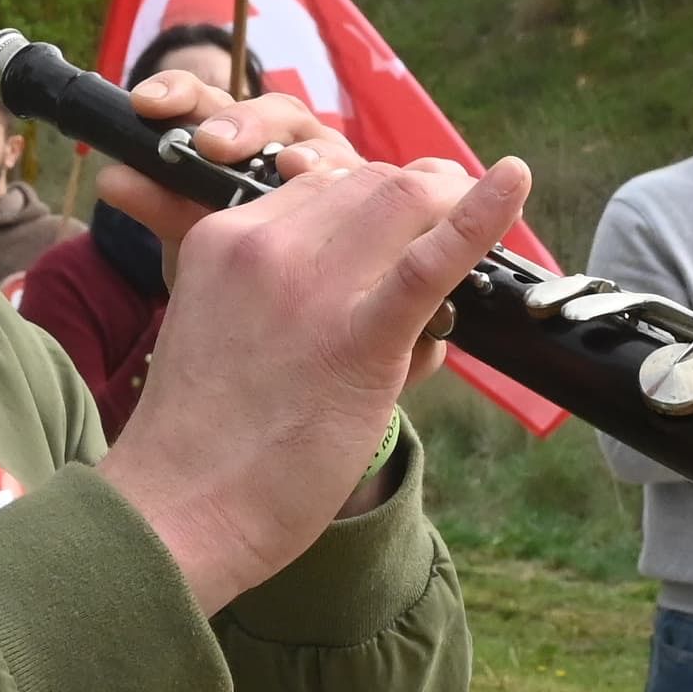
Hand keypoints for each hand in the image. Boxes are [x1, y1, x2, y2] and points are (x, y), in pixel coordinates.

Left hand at [89, 69, 361, 261]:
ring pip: (320, 143)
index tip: (146, 103)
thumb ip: (159, 207)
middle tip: (216, 144)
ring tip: (291, 167)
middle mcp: (282, 140)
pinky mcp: (365, 199)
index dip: (178, 92)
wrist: (283, 318)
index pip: (204, 102)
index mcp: (231, 138)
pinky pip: (363, 185)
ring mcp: (329, 165)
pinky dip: (349, 186)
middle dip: (244, 123)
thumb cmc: (234, 268)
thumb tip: (111, 178)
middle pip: (269, 111)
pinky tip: (337, 197)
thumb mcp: (189, 239)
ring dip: (306, 153)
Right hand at [101, 145, 533, 614]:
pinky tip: (513, 181)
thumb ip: (296, 303)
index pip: (316, 186)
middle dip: (416, 202)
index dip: (369, 207)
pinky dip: (480, 215)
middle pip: (365, 183)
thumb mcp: (227, 334)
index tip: (394, 238)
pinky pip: (429, 261)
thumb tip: (399, 304)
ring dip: (447, 209)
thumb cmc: (205, 442)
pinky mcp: (356, 338)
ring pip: (401, 201)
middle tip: (449, 229)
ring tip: (478, 222)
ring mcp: (311, 286)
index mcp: (223, 239)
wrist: (178, 510)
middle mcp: (264, 244)